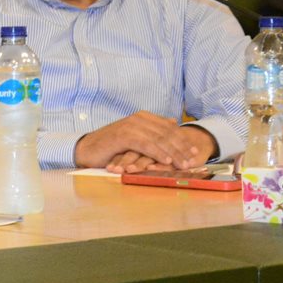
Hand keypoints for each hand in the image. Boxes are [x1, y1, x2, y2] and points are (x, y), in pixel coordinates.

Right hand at [73, 112, 214, 169]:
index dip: (183, 140)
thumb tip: (173, 121)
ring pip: (158, 139)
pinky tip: (165, 161)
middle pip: (166, 133)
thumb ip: (153, 129)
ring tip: (182, 164)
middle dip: (181, 148)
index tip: (195, 152)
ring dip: (173, 152)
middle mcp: (138, 119)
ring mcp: (130, 126)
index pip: (169, 128)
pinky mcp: (122, 136)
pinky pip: (145, 144)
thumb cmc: (112, 146)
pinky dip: (157, 152)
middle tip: (192, 161)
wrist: (87, 149)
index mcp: (143, 117)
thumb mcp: (135, 137)